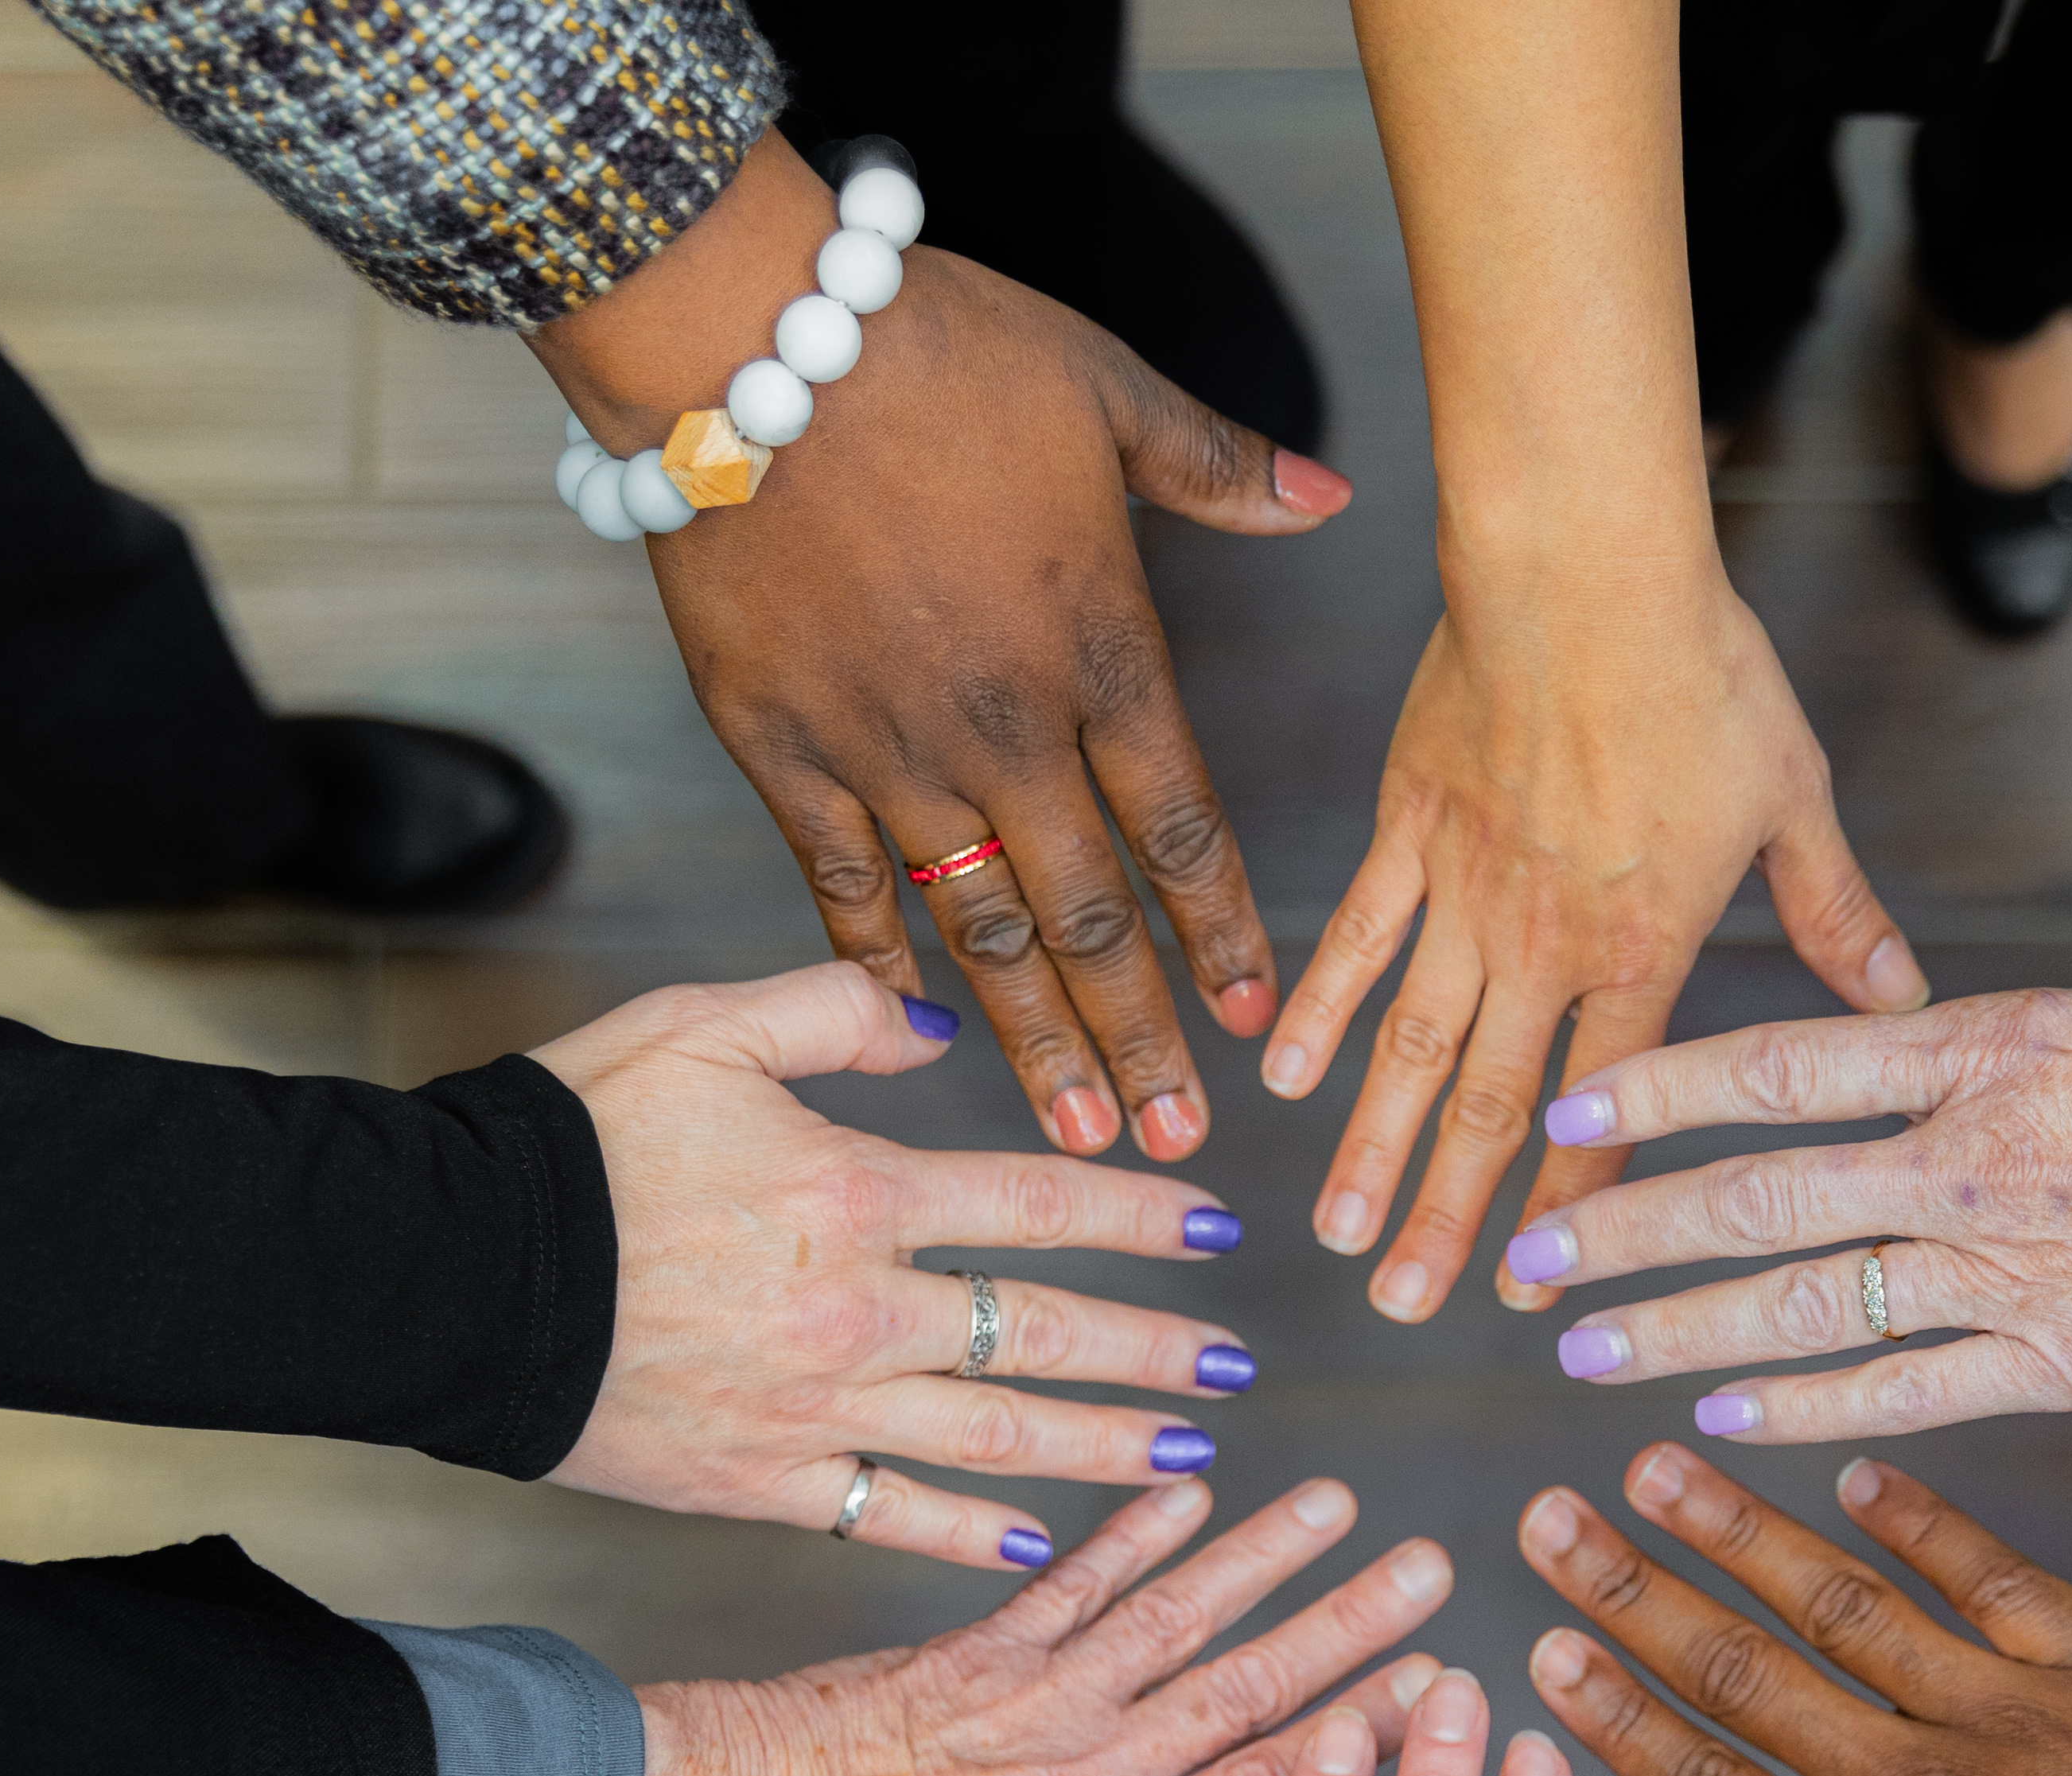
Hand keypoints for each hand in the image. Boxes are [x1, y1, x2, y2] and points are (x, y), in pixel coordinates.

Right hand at [534, 138, 1349, 1164]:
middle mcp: (1006, 728)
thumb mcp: (1106, 388)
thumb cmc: (933, 349)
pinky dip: (877, 962)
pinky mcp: (782, 747)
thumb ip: (1219, 466)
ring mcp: (887, 751)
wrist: (744, 337)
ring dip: (1032, 1042)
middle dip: (1142, 1038)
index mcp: (1100, 651)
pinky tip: (914, 1036)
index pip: (1186, 832)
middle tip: (1177, 1142)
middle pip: (1092, 919)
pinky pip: (840, 883)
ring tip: (1075, 1137)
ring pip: (978, 930)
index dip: (1224, 936)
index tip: (1254, 1025)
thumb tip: (1327, 497)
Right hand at [536, 962, 1265, 1568]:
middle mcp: (861, 1310)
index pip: (1041, 1201)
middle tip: (1236, 1368)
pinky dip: (973, 1534)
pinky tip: (1043, 1545)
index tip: (1215, 1221)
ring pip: (1000, 1434)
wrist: (444, 1271)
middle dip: (1158, 1350)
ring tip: (1191, 1457)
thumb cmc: (567, 1140)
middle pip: (1048, 1333)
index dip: (1139, 1211)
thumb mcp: (703, 1026)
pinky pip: (894, 1516)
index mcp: (858, 1193)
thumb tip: (943, 1018)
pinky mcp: (761, 1481)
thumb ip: (838, 1010)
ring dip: (1106, 1447)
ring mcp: (817, 1407)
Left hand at [601, 1474, 1455, 1775]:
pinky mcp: (970, 1651)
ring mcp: (1032, 1705)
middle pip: (1247, 1696)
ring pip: (1178, 1621)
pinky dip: (1136, 1532)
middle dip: (1349, 1630)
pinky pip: (1073, 1582)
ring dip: (1267, 1559)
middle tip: (1431, 1573)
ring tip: (1340, 1506)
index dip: (1359, 1745)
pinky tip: (1191, 1491)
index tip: (1432, 1699)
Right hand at [1264, 579, 1923, 1322]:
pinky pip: (1356, 939)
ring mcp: (1462, 891)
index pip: (1607, 1109)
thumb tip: (1901, 994)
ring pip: (1410, 1049)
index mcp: (1642, 948)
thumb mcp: (1794, 797)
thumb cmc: (1702, 671)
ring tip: (1338, 1236)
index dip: (1573, 1205)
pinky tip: (1281, 1080)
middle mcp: (1542, 944)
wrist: (1586, 569)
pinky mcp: (1406, 827)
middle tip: (1407, 1308)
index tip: (1541, 1282)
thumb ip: (1834, 912)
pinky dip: (1317, 1012)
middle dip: (1448, 1219)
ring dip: (1373, 1150)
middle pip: (1490, 1110)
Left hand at [1514, 980, 2071, 1439]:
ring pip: (1797, 1302)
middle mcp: (1970, 1158)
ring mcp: (2004, 1268)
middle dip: (1624, 1225)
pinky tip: (1719, 1419)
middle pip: (1752, 1193)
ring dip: (1676, 1328)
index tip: (1573, 1104)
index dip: (1660, 1086)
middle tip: (1527, 1250)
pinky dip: (1798, 1410)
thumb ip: (2014, 1046)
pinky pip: (1895, 1393)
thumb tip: (1937, 1050)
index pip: (1780, 1065)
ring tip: (1578, 1346)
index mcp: (1989, 1048)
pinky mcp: (2052, 1362)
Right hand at [1516, 1446, 2071, 1775]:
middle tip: (1550, 1521)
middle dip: (1631, 1592)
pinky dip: (1921, 1521)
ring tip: (1662, 1466)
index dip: (1613, 1719)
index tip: (1542, 1655)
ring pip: (1844, 1601)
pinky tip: (1860, 1480)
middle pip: (1744, 1673)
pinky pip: (1992, 1572)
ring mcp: (2015, 1715)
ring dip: (1740, 1529)